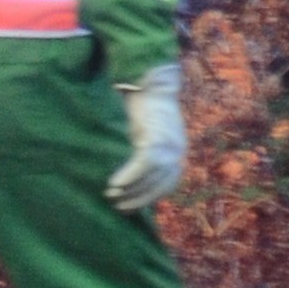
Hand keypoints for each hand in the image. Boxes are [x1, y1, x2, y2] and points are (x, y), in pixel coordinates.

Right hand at [105, 67, 186, 210]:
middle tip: (118, 206)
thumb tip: (131, 178)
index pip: (167, 185)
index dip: (148, 198)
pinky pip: (143, 164)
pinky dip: (129, 175)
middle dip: (138, 197)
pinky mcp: (156, 135)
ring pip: (151, 176)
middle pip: (160, 184)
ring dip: (130, 189)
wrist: (149, 80)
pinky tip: (115, 183)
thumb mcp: (147, 134)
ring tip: (111, 195)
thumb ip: (144, 152)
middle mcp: (177, 149)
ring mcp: (169, 143)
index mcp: (177, 151)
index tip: (130, 207)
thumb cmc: (143, 106)